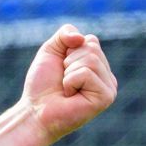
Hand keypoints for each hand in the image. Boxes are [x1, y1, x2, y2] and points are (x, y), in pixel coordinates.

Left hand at [22, 24, 117, 144]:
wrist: (35, 110)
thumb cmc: (43, 84)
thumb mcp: (51, 51)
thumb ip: (65, 34)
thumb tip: (81, 37)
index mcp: (98, 65)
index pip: (90, 40)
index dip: (68, 50)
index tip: (61, 67)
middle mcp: (107, 76)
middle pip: (91, 48)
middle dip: (68, 61)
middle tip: (63, 80)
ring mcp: (109, 88)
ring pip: (90, 59)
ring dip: (68, 73)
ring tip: (66, 88)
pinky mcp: (106, 97)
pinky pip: (86, 73)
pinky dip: (70, 82)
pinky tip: (70, 95)